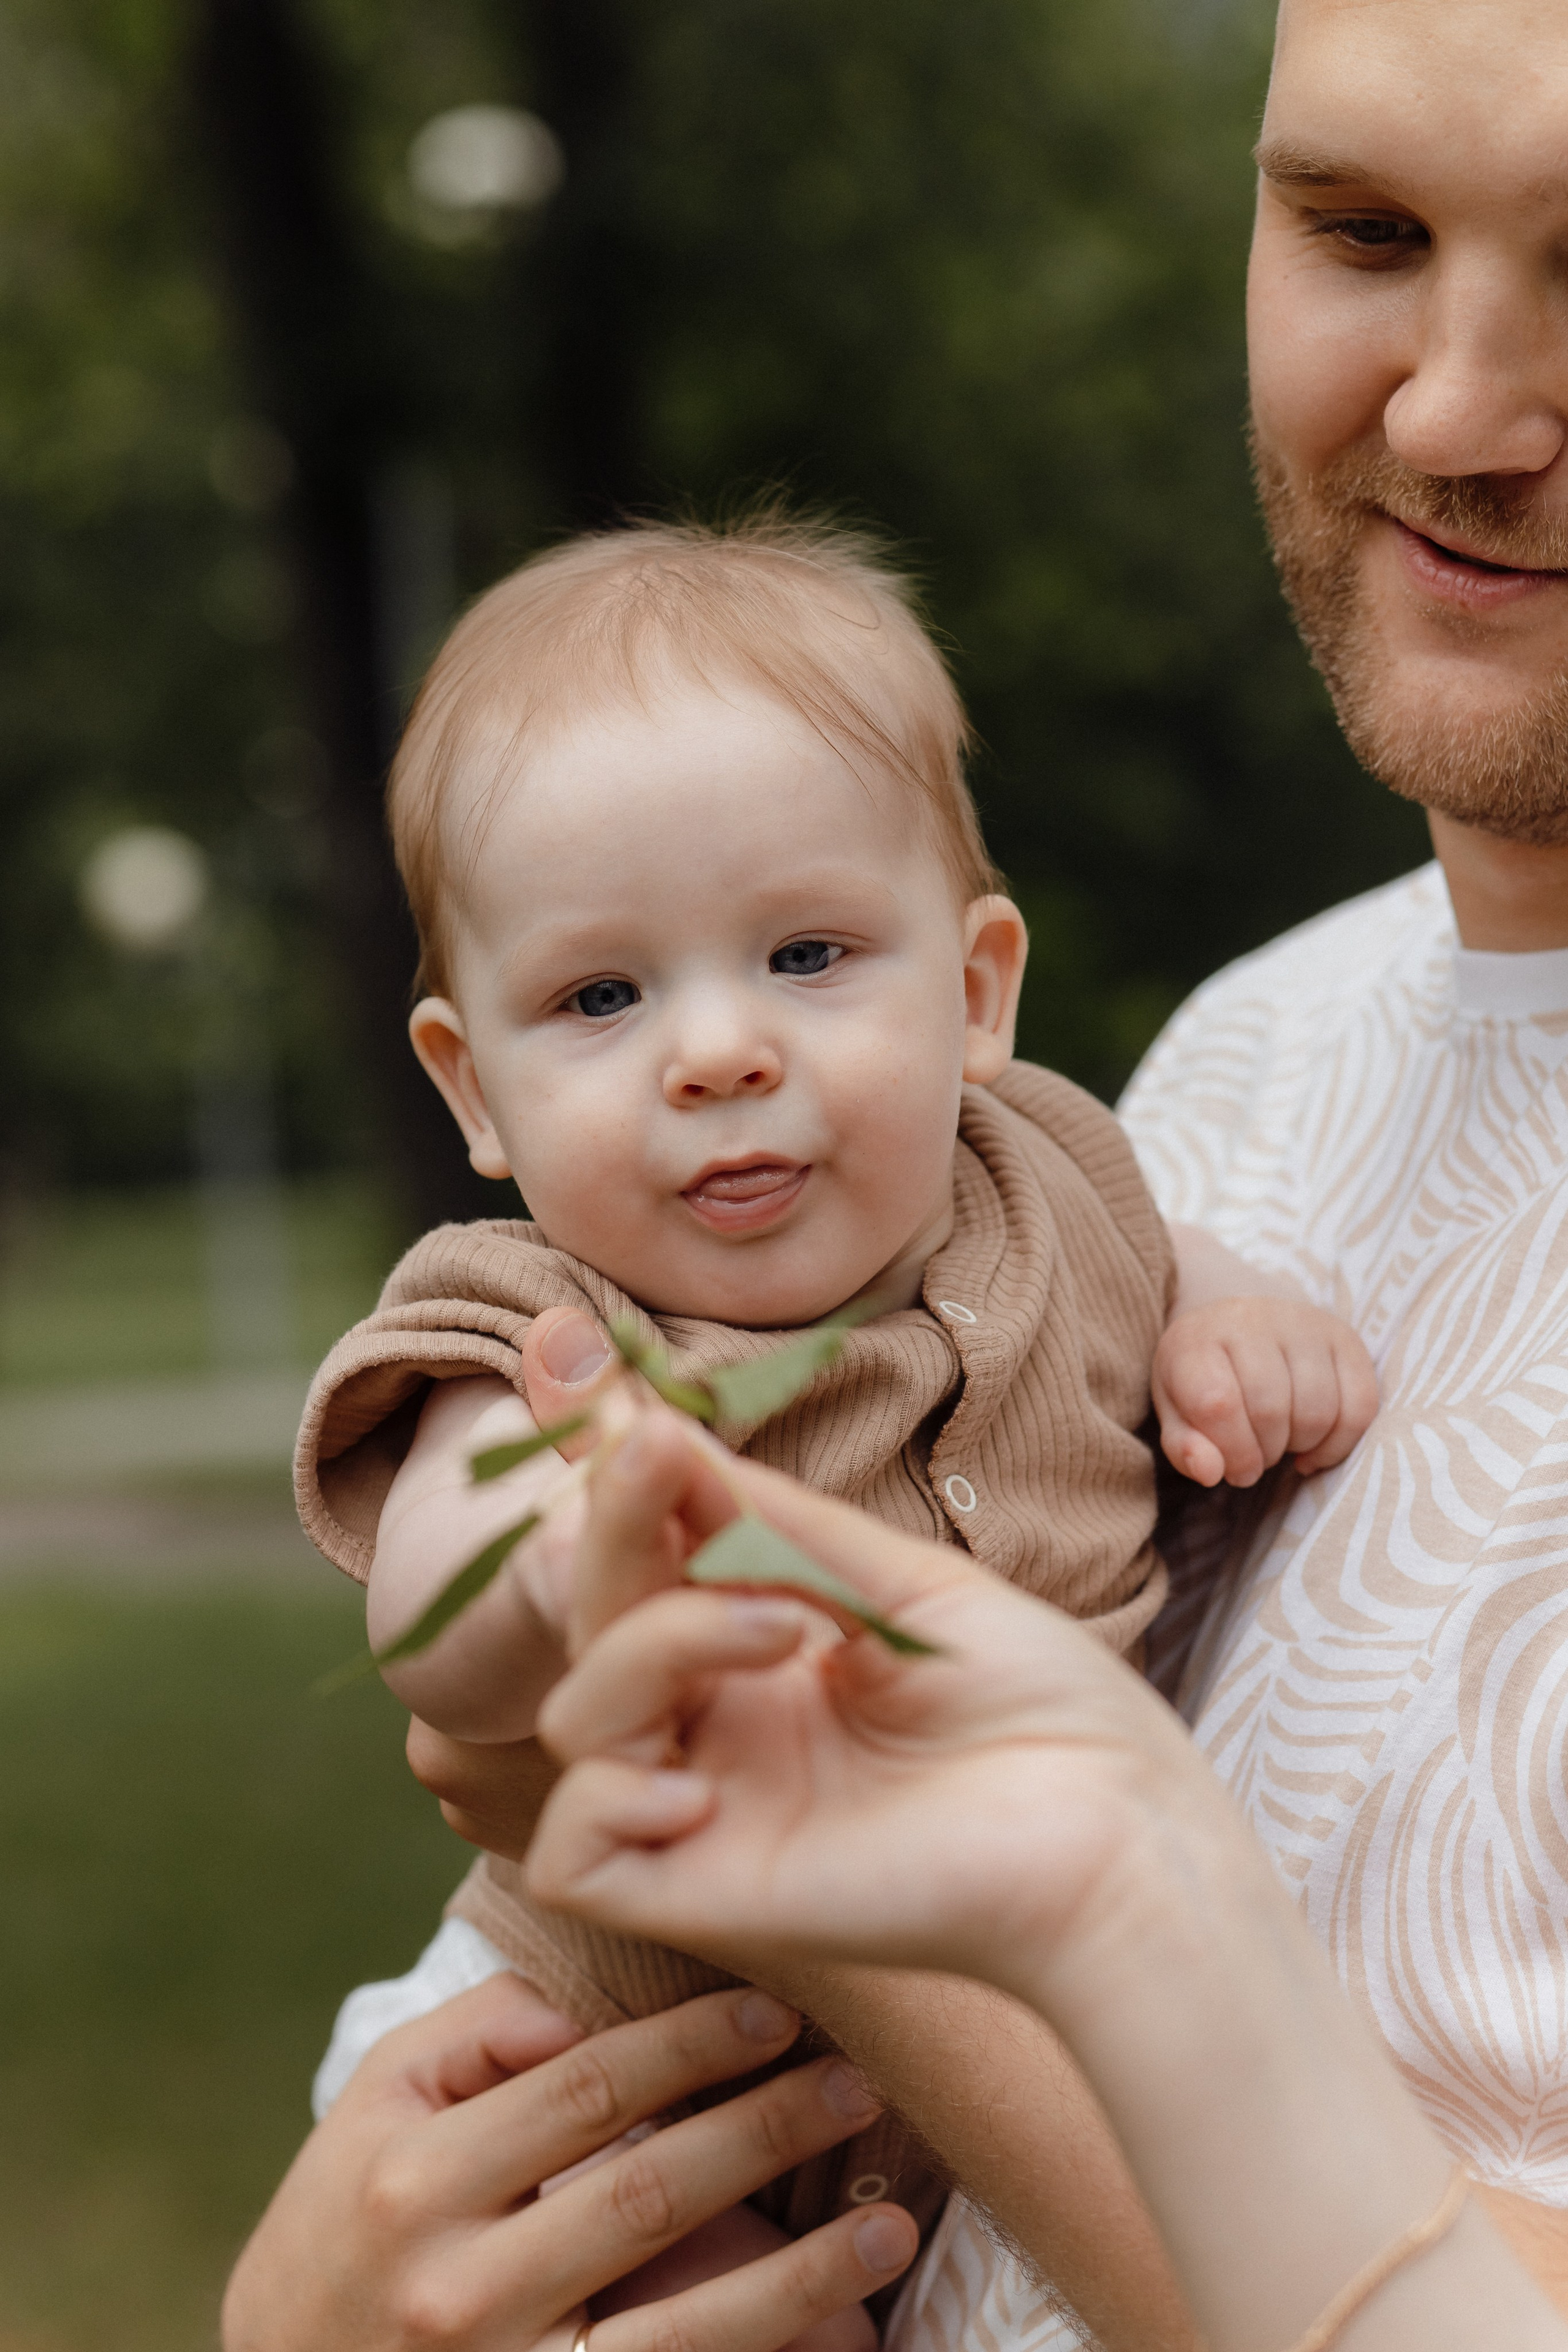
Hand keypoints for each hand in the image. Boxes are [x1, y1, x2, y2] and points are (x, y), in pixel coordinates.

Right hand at [221, 1975, 915, 2351]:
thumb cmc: (346, 2223)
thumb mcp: (373, 2109)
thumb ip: (473, 2037)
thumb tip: (580, 2007)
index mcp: (415, 2181)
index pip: (585, 2091)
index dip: (691, 2045)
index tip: (777, 2012)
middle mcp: (455, 2290)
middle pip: (646, 2196)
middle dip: (766, 2133)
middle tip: (858, 2087)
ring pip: (680, 2333)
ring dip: (800, 2278)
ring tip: (890, 2227)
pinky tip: (839, 2345)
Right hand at [527, 1417, 1189, 2004]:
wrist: (1120, 1827)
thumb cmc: (1045, 1708)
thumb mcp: (905, 1581)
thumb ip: (780, 1526)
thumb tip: (666, 1435)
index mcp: (766, 1661)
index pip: (646, 1571)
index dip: (626, 1498)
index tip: (649, 1423)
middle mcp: (724, 1733)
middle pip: (593, 1628)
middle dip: (613, 1532)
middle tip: (663, 1459)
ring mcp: (712, 1817)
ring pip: (577, 1719)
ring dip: (651, 1644)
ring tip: (780, 1626)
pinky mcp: (709, 1898)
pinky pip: (573, 1854)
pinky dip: (604, 1796)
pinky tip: (697, 1781)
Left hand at [1151, 1294, 1377, 1487]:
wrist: (1239, 1326)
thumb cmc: (1204, 1380)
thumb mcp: (1177, 1413)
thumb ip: (1185, 1447)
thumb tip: (1209, 1472)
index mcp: (1197, 1340)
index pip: (1218, 1403)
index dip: (1233, 1452)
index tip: (1236, 1471)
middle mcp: (1251, 1320)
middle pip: (1271, 1411)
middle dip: (1266, 1452)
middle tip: (1258, 1454)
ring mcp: (1303, 1324)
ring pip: (1318, 1411)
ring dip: (1302, 1445)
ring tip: (1282, 1441)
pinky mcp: (1345, 1337)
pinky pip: (1361, 1405)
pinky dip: (1340, 1442)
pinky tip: (1315, 1446)